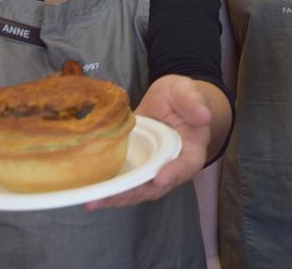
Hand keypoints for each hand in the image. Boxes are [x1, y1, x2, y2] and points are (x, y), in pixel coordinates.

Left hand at [86, 75, 213, 209]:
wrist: (167, 103)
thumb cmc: (179, 96)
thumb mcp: (186, 90)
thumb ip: (193, 101)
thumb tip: (203, 115)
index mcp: (191, 148)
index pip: (187, 164)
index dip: (175, 173)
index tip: (161, 178)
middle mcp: (172, 165)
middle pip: (157, 186)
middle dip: (134, 192)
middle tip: (113, 196)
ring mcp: (152, 169)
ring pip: (137, 189)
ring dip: (116, 197)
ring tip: (93, 201)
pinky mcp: (135, 168)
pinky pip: (124, 183)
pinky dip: (107, 191)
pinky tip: (88, 195)